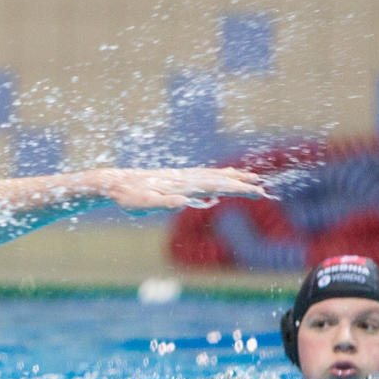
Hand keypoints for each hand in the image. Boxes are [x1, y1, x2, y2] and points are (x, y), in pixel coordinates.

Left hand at [96, 167, 267, 214]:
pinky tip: (221, 177)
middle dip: (242, 184)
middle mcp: (184, 178)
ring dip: (232, 177)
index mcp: (182, 185)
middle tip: (264, 189)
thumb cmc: (128, 196)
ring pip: (212, 175)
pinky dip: (217, 175)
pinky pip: (202, 175)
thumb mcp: (144, 203)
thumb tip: (185, 201)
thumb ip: (164, 202)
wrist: (114, 182)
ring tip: (252, 177)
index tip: (257, 192)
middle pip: (219, 180)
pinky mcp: (174, 178)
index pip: (216, 186)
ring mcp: (180, 177)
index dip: (238, 189)